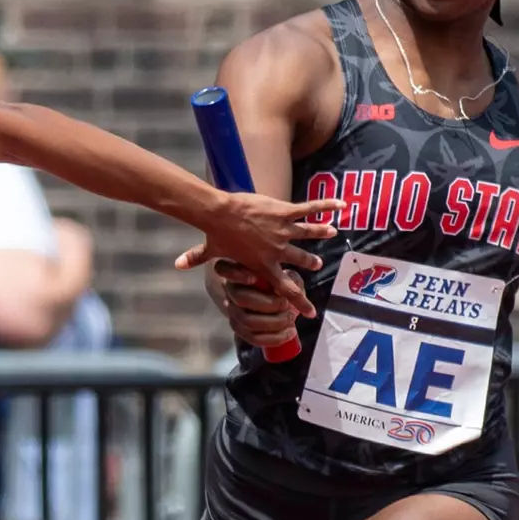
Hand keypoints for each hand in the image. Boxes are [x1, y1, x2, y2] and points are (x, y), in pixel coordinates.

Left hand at [175, 194, 340, 317]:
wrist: (220, 214)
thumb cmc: (215, 233)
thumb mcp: (209, 250)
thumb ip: (196, 259)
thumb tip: (176, 265)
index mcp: (262, 265)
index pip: (284, 289)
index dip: (298, 302)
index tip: (310, 313)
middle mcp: (276, 251)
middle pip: (299, 261)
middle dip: (308, 263)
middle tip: (316, 266)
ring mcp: (283, 231)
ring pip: (307, 234)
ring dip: (321, 233)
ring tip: (332, 233)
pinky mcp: (285, 212)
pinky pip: (308, 210)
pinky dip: (326, 207)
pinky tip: (342, 206)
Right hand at [212, 260, 300, 348]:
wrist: (273, 301)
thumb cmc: (279, 284)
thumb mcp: (285, 276)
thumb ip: (289, 279)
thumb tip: (294, 288)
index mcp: (237, 272)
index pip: (224, 269)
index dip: (236, 275)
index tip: (254, 278)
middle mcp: (230, 291)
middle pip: (242, 298)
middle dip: (268, 303)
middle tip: (287, 304)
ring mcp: (232, 312)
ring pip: (248, 321)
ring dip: (274, 322)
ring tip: (291, 318)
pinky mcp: (240, 329)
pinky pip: (254, 338)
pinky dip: (275, 338)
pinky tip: (291, 332)